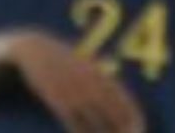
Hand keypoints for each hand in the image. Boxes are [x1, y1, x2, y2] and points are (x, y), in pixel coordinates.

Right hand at [10, 30, 144, 132]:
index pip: (123, 98)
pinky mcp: (58, 102)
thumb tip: (111, 69)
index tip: (140, 126)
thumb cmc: (61, 56)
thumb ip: (99, 68)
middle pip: (113, 112)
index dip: (133, 114)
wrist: (34, 50)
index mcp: (99, 74)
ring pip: (95, 122)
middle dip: (124, 129)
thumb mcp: (83, 58)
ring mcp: (75, 93)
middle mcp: (90, 84)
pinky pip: (75, 123)